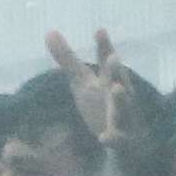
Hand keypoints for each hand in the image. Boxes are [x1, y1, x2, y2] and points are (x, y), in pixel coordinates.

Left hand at [46, 27, 158, 153]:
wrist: (126, 145)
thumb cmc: (103, 106)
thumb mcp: (83, 83)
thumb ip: (68, 60)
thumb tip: (49, 32)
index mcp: (109, 82)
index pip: (108, 64)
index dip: (104, 48)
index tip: (99, 30)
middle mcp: (119, 98)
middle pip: (120, 82)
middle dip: (118, 71)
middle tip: (113, 56)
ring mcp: (124, 120)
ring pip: (124, 110)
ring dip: (122, 100)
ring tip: (117, 89)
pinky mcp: (123, 142)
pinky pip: (119, 140)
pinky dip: (113, 138)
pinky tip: (104, 138)